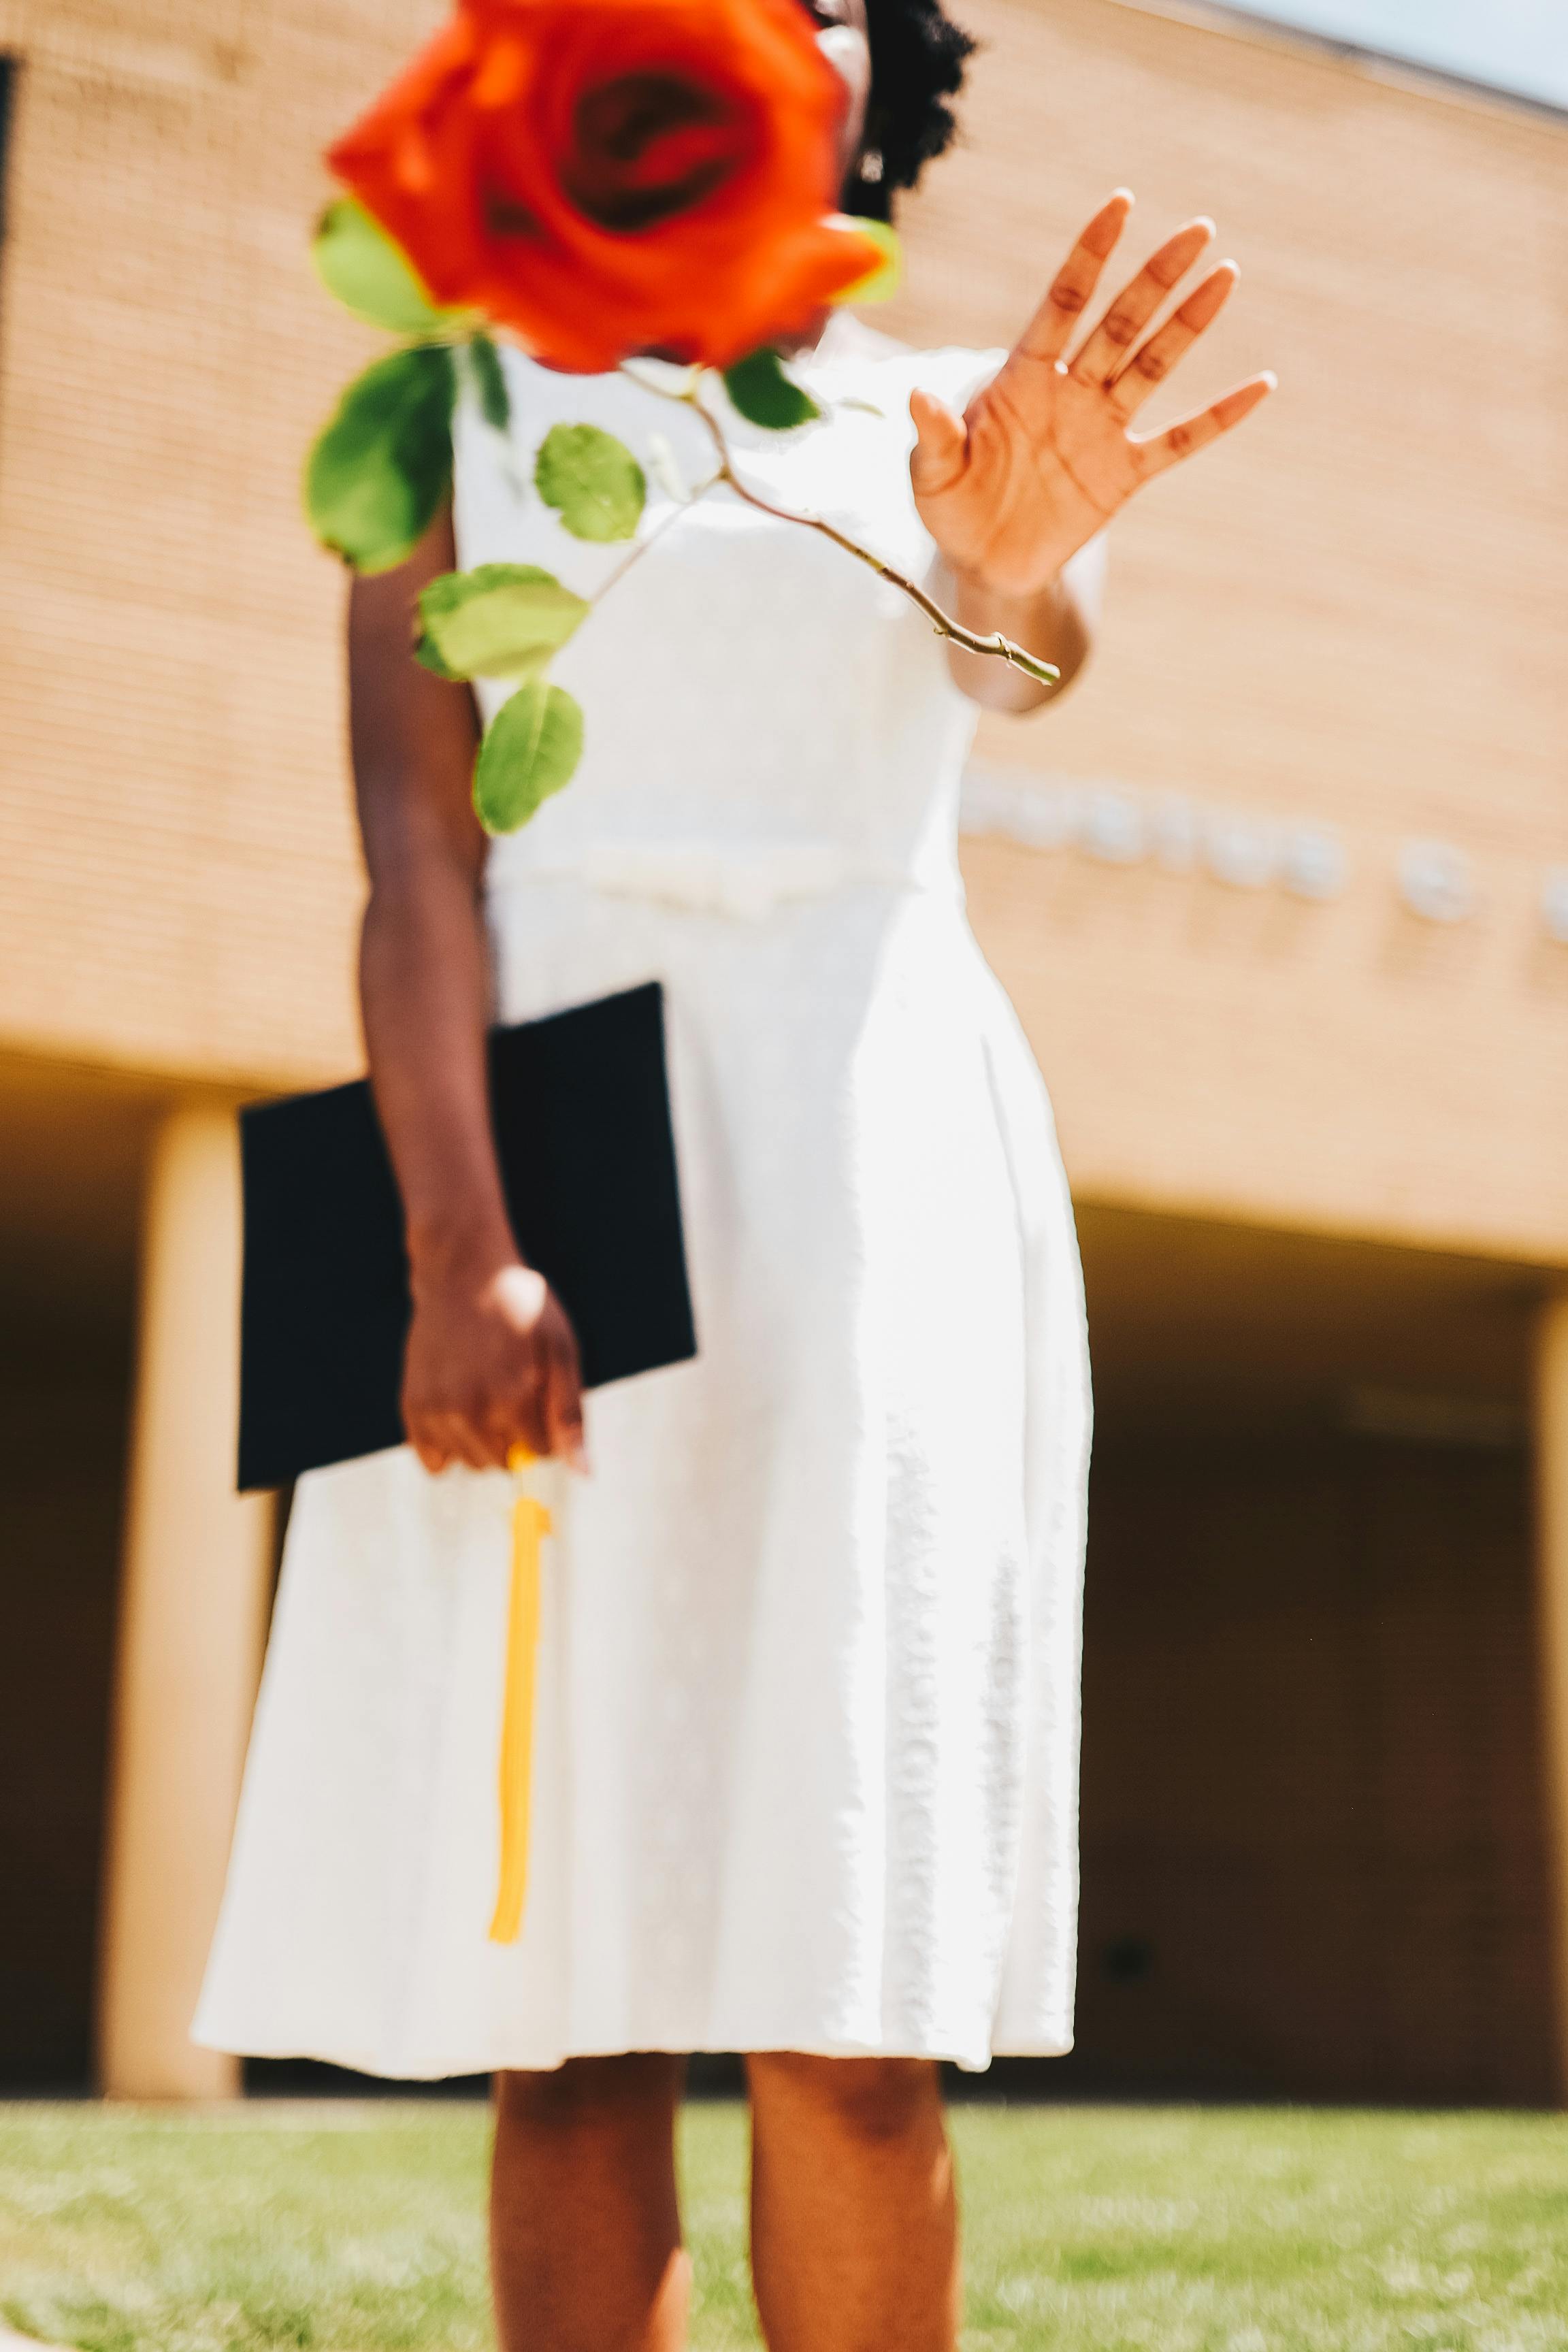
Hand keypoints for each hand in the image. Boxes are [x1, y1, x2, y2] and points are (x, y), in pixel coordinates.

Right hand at [402, 1257, 585, 1474]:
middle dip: (515, 1436)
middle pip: (505, 1463)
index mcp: (513, 1398)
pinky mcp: (412, 1407)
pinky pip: (433, 1462)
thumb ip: (571, 1415)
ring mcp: (437, 1411)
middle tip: (509, 1390)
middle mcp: (471, 1411)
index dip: (546, 1424)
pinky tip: (457, 1409)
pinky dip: (447, 1446)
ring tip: (482, 1392)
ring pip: (471, 1463)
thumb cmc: (519, 1308)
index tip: (538, 1391)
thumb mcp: (560, 1350)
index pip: (543, 1451)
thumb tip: (583, 1473)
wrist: (462, 1274)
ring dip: (482, 1440)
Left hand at [909, 191, 1274, 598]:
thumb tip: (916, 394)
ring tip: (1225, 274)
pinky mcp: (1124, 474)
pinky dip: (1218, 418)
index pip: (1064, 302)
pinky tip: (1260, 387)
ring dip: (1189, 324)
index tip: (1122, 205)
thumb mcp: (931, 475)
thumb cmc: (952, 508)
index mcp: (1023, 376)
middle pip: (1121, 323)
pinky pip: (1179, 440)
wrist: (985, 565)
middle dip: (1157, 278)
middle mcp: (1070, 391)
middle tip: (1198, 229)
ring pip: (1153, 366)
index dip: (1091, 254)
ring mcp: (1101, 429)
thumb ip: (933, 434)